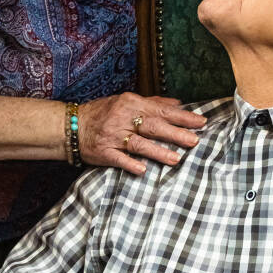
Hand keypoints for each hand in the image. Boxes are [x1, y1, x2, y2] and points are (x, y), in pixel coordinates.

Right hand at [77, 92, 205, 173]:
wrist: (70, 125)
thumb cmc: (103, 113)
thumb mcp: (126, 102)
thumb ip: (153, 103)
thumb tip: (178, 103)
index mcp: (132, 103)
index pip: (162, 110)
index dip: (182, 117)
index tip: (201, 122)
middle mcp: (123, 118)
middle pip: (153, 126)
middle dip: (175, 134)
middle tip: (194, 141)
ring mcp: (113, 136)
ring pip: (139, 143)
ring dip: (158, 151)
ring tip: (176, 159)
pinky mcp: (104, 151)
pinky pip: (119, 159)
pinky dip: (130, 164)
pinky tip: (143, 170)